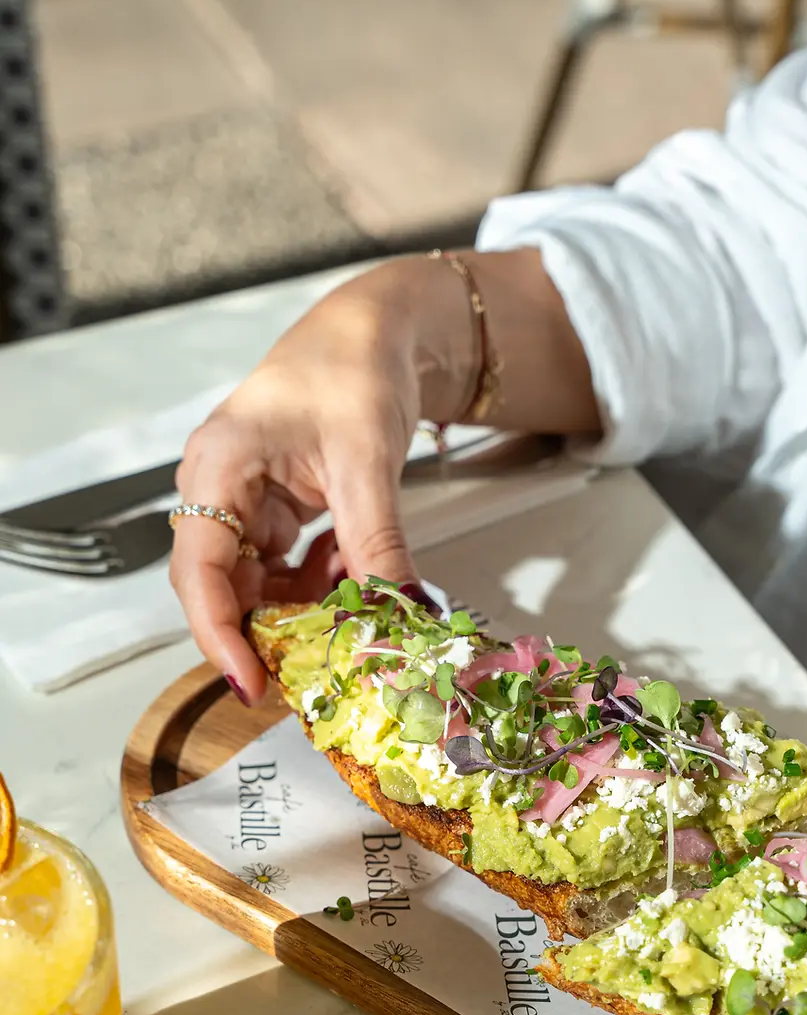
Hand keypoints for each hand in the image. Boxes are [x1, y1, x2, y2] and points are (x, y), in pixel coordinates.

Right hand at [171, 277, 426, 704]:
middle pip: (221, 586)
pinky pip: (284, 566)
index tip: (252, 683)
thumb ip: (375, 542)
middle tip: (316, 667)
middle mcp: (218, 487)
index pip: (200, 571)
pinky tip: (353, 565)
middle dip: (266, 629)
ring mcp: (243, 499)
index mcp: (218, 465)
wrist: (378, 331)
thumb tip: (397, 615)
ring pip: (255, 582)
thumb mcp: (367, 460)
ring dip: (302, 604)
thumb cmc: (354, 366)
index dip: (220, 635)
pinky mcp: (273, 508)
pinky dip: (319, 580)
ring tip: (353, 600)